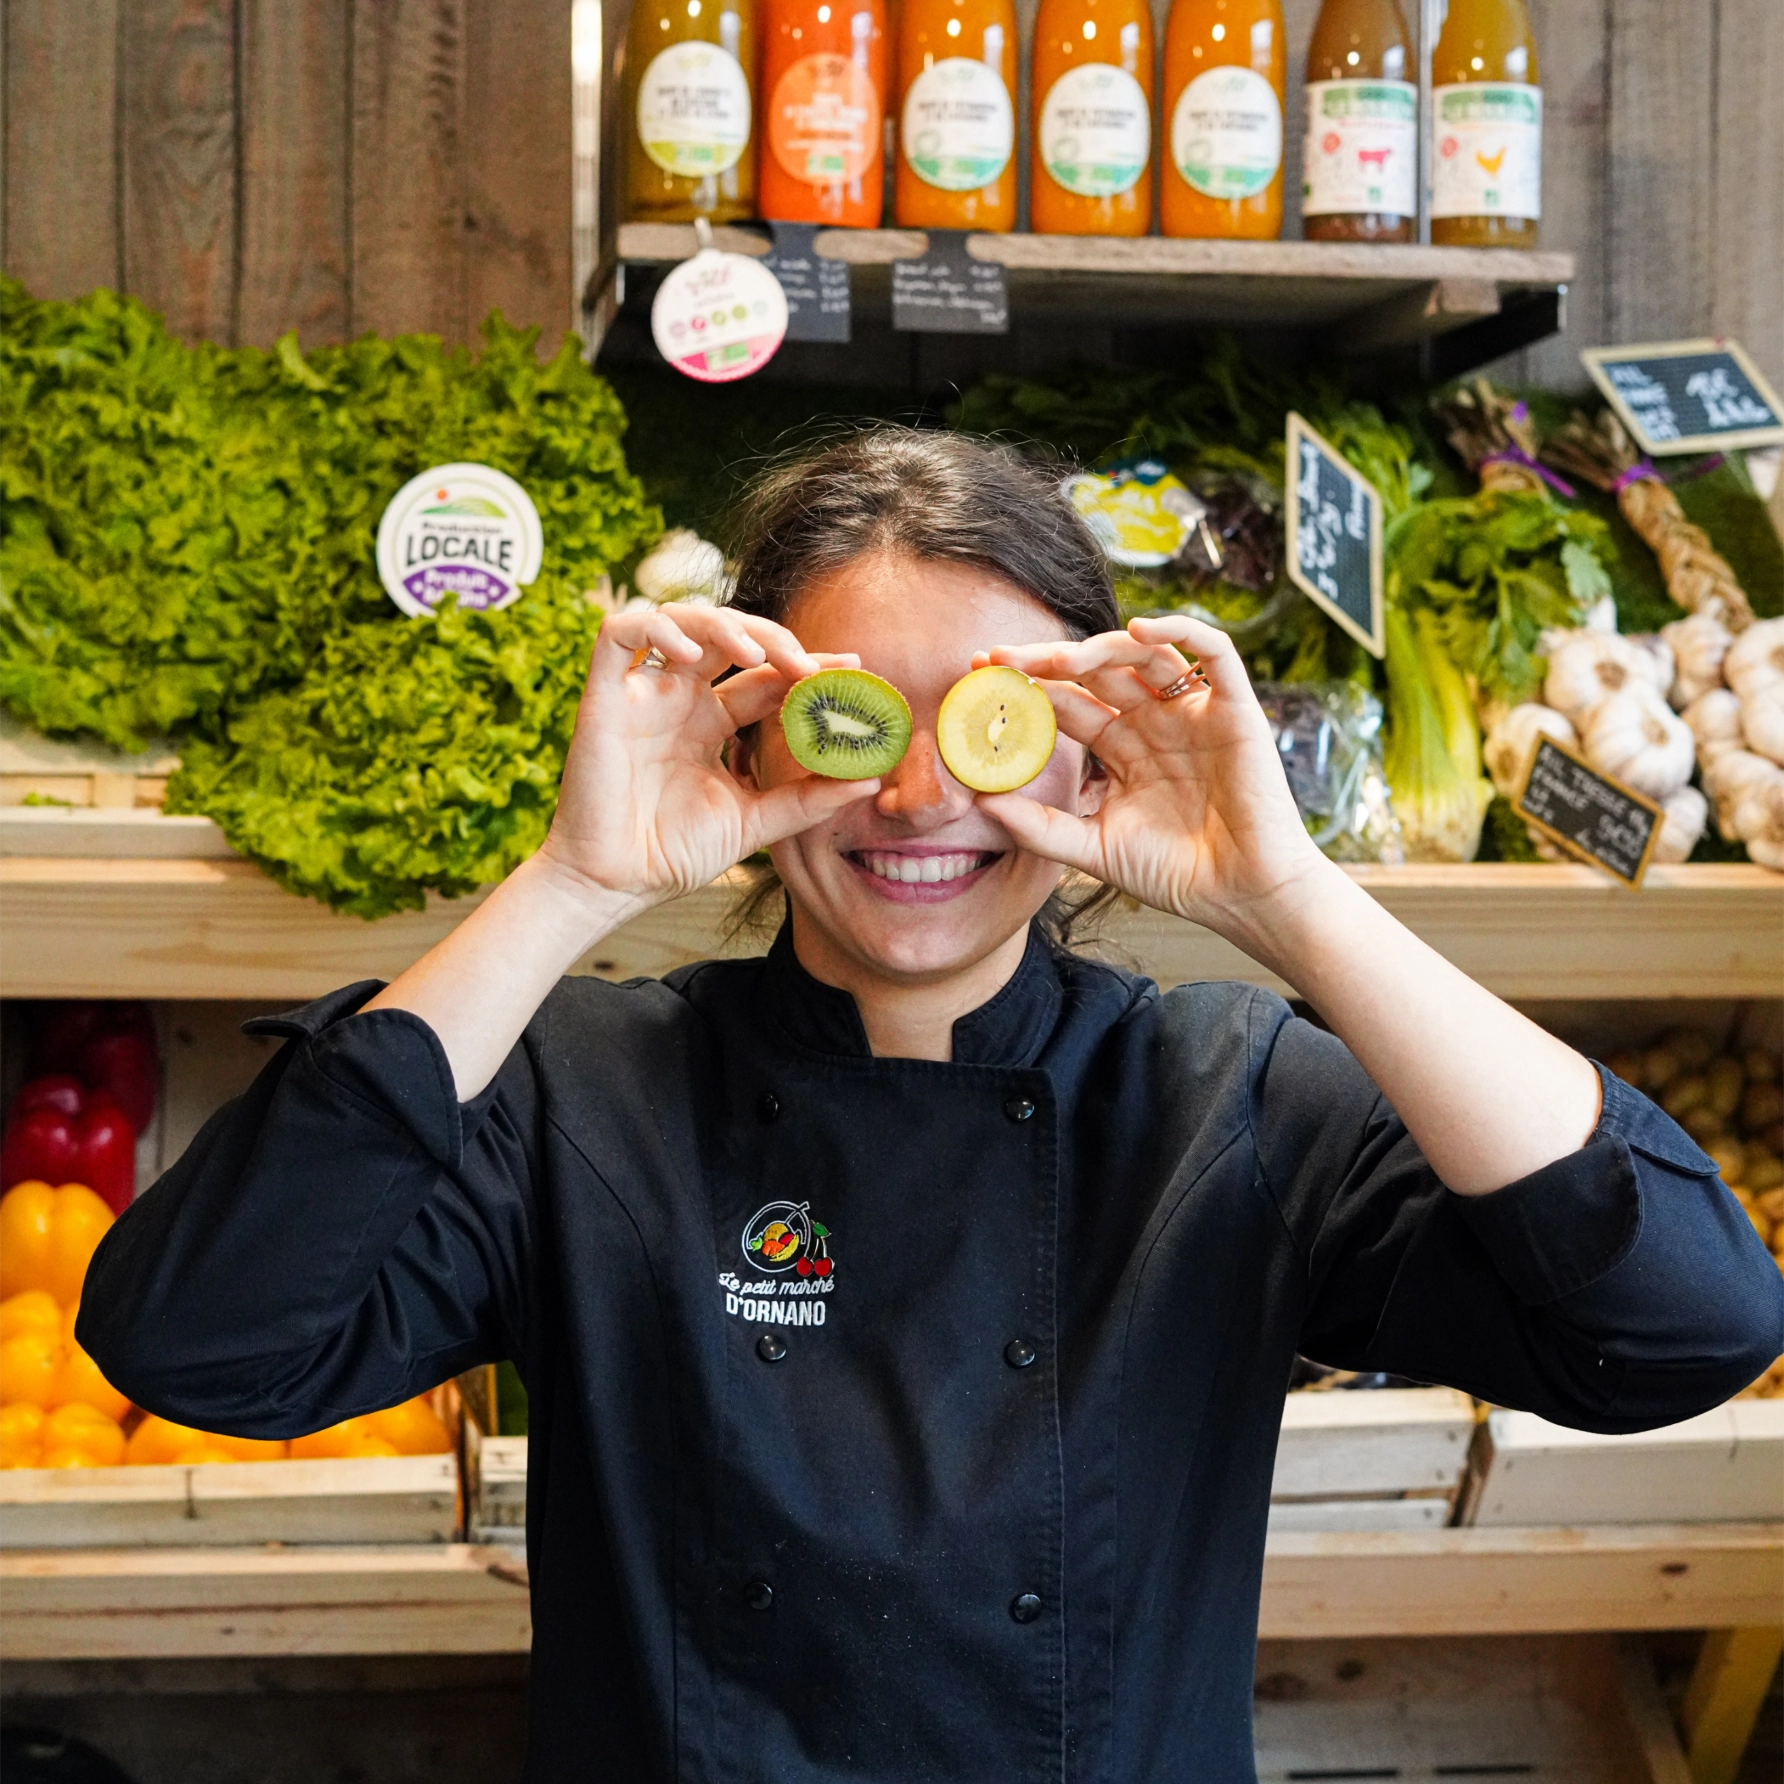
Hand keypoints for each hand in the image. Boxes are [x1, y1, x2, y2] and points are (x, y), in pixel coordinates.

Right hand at [537, 603, 879, 908]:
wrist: (615, 885)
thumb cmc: (674, 854)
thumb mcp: (756, 823)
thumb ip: (808, 799)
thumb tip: (871, 780)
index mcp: (711, 723)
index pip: (765, 676)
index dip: (806, 663)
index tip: (850, 667)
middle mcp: (679, 700)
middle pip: (730, 638)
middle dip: (774, 639)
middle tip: (808, 666)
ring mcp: (642, 694)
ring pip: (681, 621)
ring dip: (724, 625)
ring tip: (758, 656)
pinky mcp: (603, 696)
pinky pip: (619, 633)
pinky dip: (657, 629)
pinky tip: (692, 658)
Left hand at [977, 616, 1329, 945]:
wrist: (1243, 896)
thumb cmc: (1175, 875)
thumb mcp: (1094, 850)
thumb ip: (1041, 828)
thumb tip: (981, 802)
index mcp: (1121, 749)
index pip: (1068, 705)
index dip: (1027, 689)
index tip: (979, 679)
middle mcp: (1154, 723)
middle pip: (1096, 674)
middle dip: (1048, 662)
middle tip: (999, 658)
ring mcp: (1193, 713)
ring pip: (1144, 657)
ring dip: (1100, 648)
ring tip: (1059, 658)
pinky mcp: (1236, 710)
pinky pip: (1214, 655)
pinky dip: (1182, 632)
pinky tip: (1142, 630)